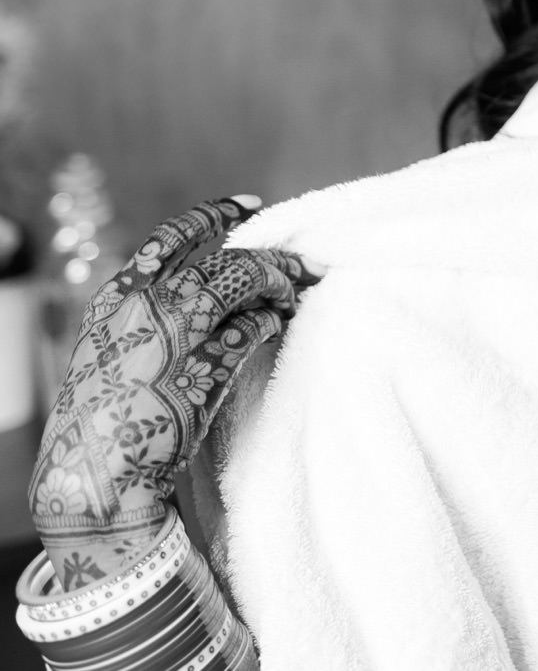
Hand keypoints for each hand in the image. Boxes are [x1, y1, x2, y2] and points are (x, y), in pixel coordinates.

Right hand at [30, 197, 316, 589]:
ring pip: (248, 280)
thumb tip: (209, 289)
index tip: (250, 205)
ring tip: (294, 295)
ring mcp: (182, 329)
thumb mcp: (115, 348)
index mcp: (120, 296)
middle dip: (268, 260)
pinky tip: (279, 327)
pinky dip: (273, 321)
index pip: (173, 236)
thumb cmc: (108, 417)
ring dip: (279, 285)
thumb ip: (152, 314)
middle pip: (226, 259)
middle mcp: (151, 303)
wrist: (98, 474)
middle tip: (297, 269)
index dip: (216, 214)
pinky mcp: (211, 361)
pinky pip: (258, 324)